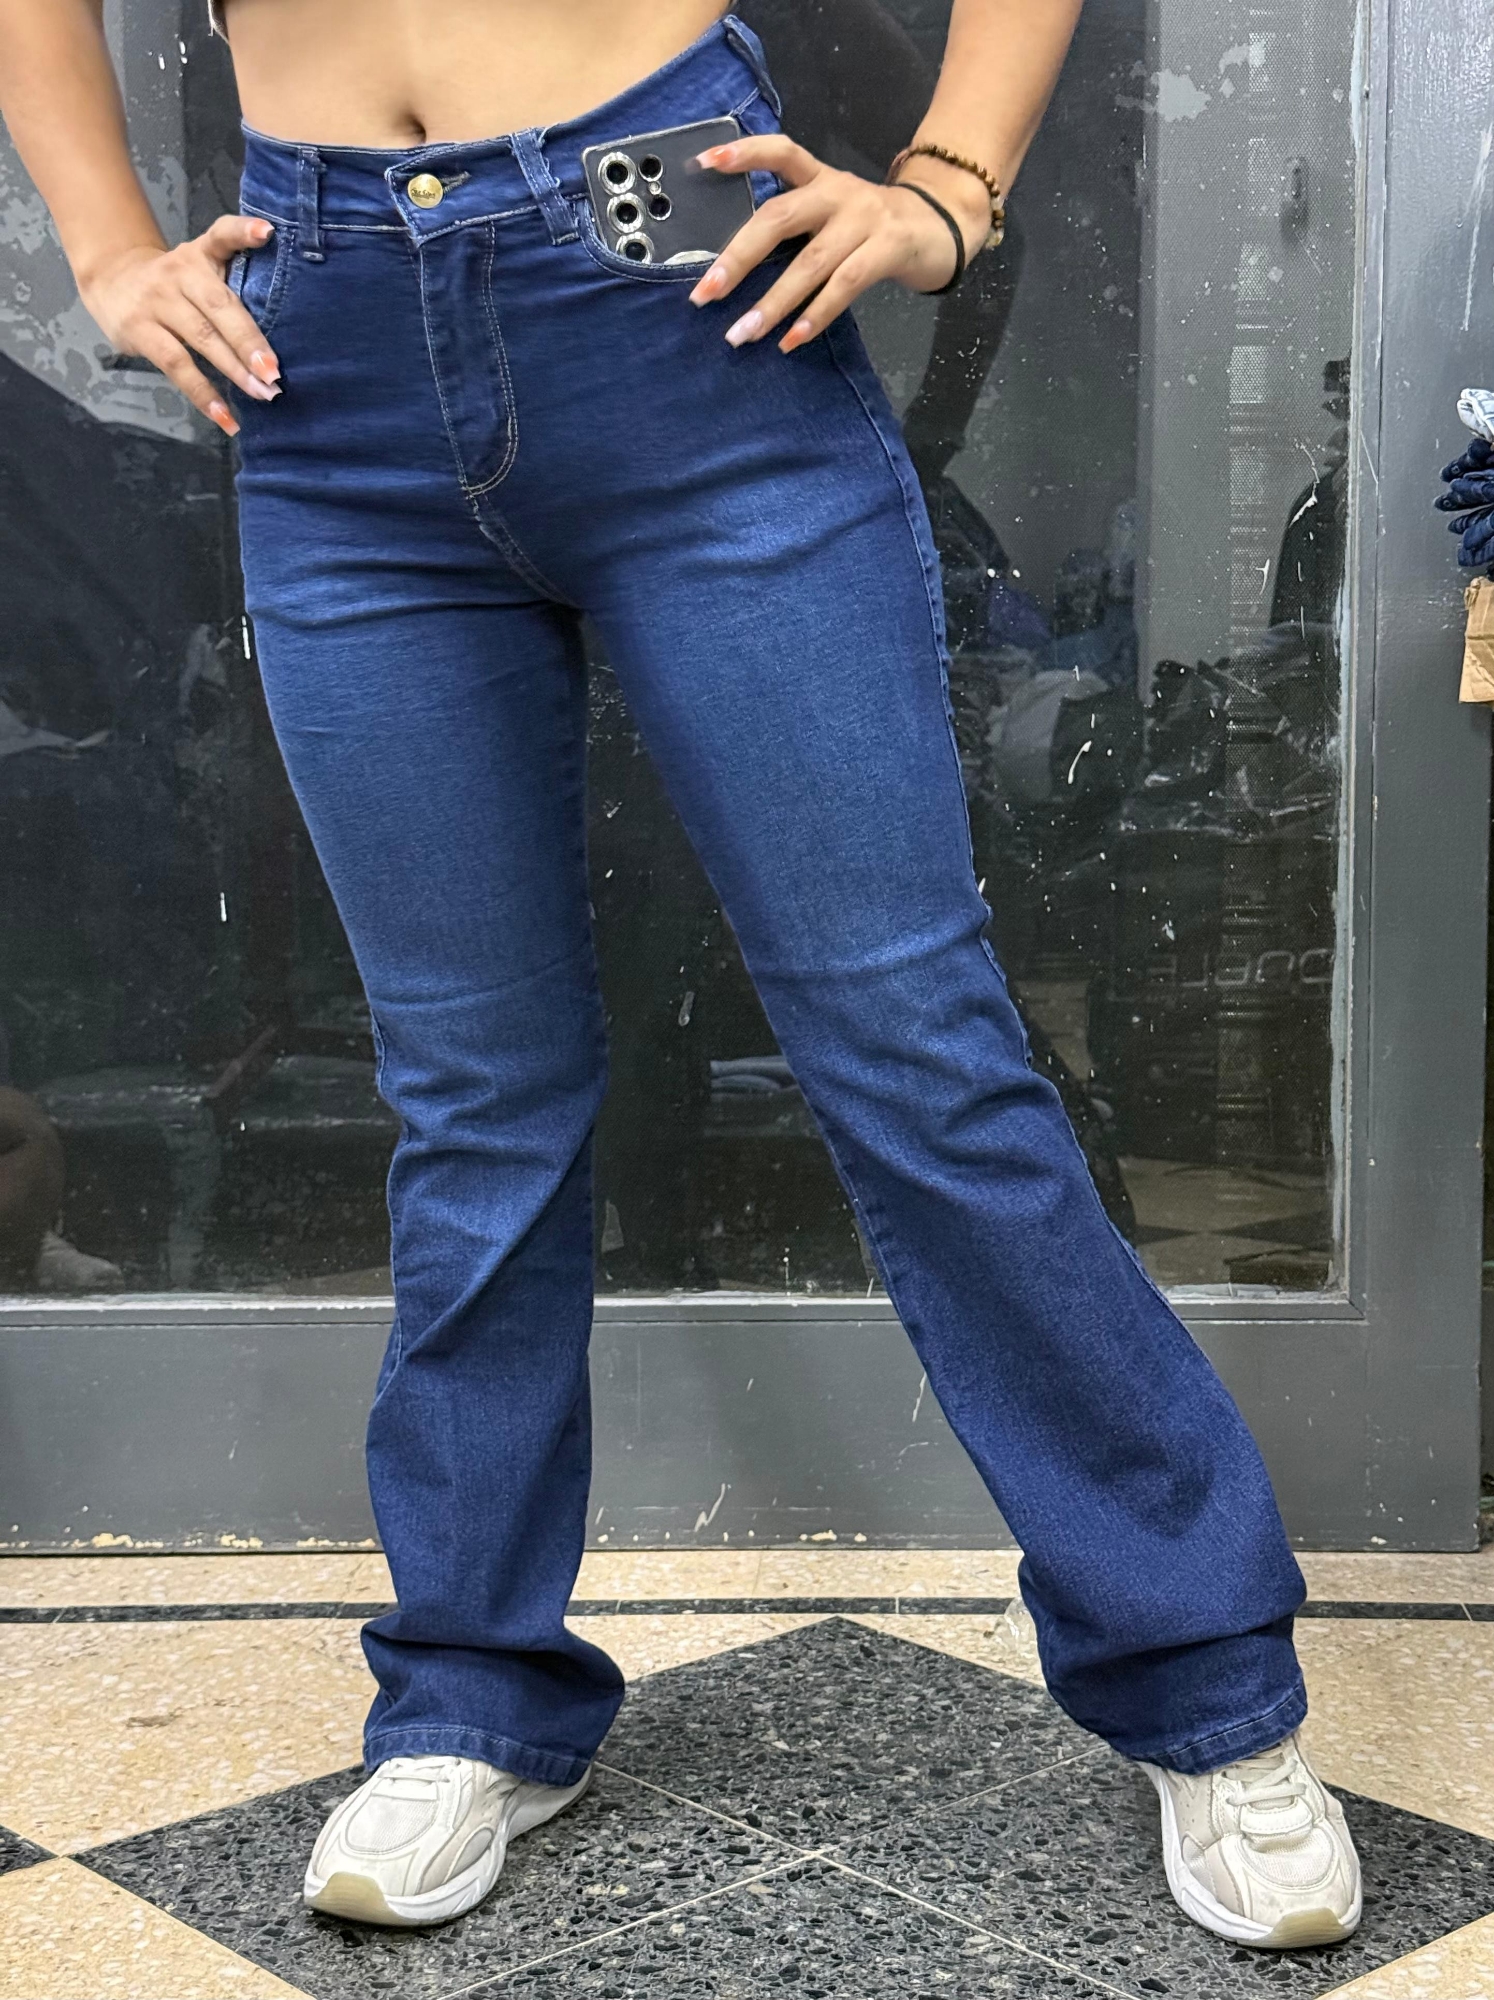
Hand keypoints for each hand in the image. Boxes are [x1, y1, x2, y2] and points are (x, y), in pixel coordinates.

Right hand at [80, 214, 284, 435]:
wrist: (111, 279)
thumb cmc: (175, 283)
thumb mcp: (200, 266)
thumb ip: (233, 278)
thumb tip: (279, 319)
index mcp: (200, 254)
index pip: (222, 235)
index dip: (243, 232)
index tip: (266, 233)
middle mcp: (179, 273)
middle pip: (219, 306)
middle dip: (249, 340)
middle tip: (275, 371)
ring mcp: (158, 301)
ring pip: (200, 338)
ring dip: (233, 369)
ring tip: (261, 393)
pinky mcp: (140, 330)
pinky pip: (176, 365)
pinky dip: (202, 393)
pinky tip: (224, 416)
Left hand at [686, 135, 984, 351]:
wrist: (942, 226)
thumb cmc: (874, 229)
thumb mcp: (834, 213)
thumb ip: (797, 227)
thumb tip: (736, 269)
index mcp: (820, 178)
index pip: (780, 152)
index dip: (744, 153)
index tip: (704, 164)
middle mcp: (838, 192)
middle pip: (780, 218)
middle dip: (738, 257)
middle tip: (705, 293)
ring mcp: (865, 219)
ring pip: (810, 261)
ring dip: (773, 302)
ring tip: (743, 334)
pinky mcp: (888, 248)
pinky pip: (845, 285)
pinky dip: (815, 315)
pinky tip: (791, 339)